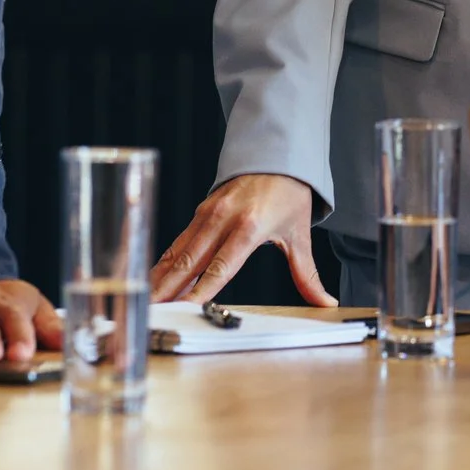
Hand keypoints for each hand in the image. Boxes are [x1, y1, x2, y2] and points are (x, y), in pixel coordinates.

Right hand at [151, 173, 333, 305]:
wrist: (278, 155)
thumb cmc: (290, 194)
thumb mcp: (300, 235)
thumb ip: (307, 274)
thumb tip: (326, 302)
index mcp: (249, 228)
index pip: (220, 268)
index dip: (200, 291)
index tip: (185, 311)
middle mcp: (223, 220)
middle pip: (189, 263)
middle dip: (167, 291)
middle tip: (150, 314)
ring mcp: (207, 214)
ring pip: (177, 253)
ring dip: (159, 280)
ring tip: (144, 304)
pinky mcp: (199, 212)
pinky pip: (178, 243)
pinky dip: (163, 264)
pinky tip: (152, 282)